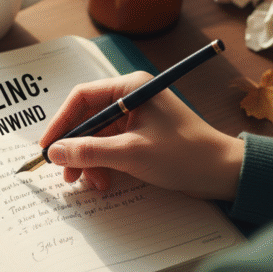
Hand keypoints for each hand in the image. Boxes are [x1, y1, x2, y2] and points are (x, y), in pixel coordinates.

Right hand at [40, 71, 243, 200]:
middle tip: (65, 172)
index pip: (82, 98)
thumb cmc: (184, 154)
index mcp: (130, 88)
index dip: (61, 123)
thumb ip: (89, 152)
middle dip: (75, 148)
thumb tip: (54, 152)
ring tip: (88, 183)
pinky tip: (104, 182)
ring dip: (89, 160)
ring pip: (97, 137)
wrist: (223, 173)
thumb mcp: (130, 154)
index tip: (49, 147)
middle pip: (87, 119)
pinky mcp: (140, 136)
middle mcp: (131, 98)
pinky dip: (103, 164)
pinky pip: (110, 147)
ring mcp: (136, 118)